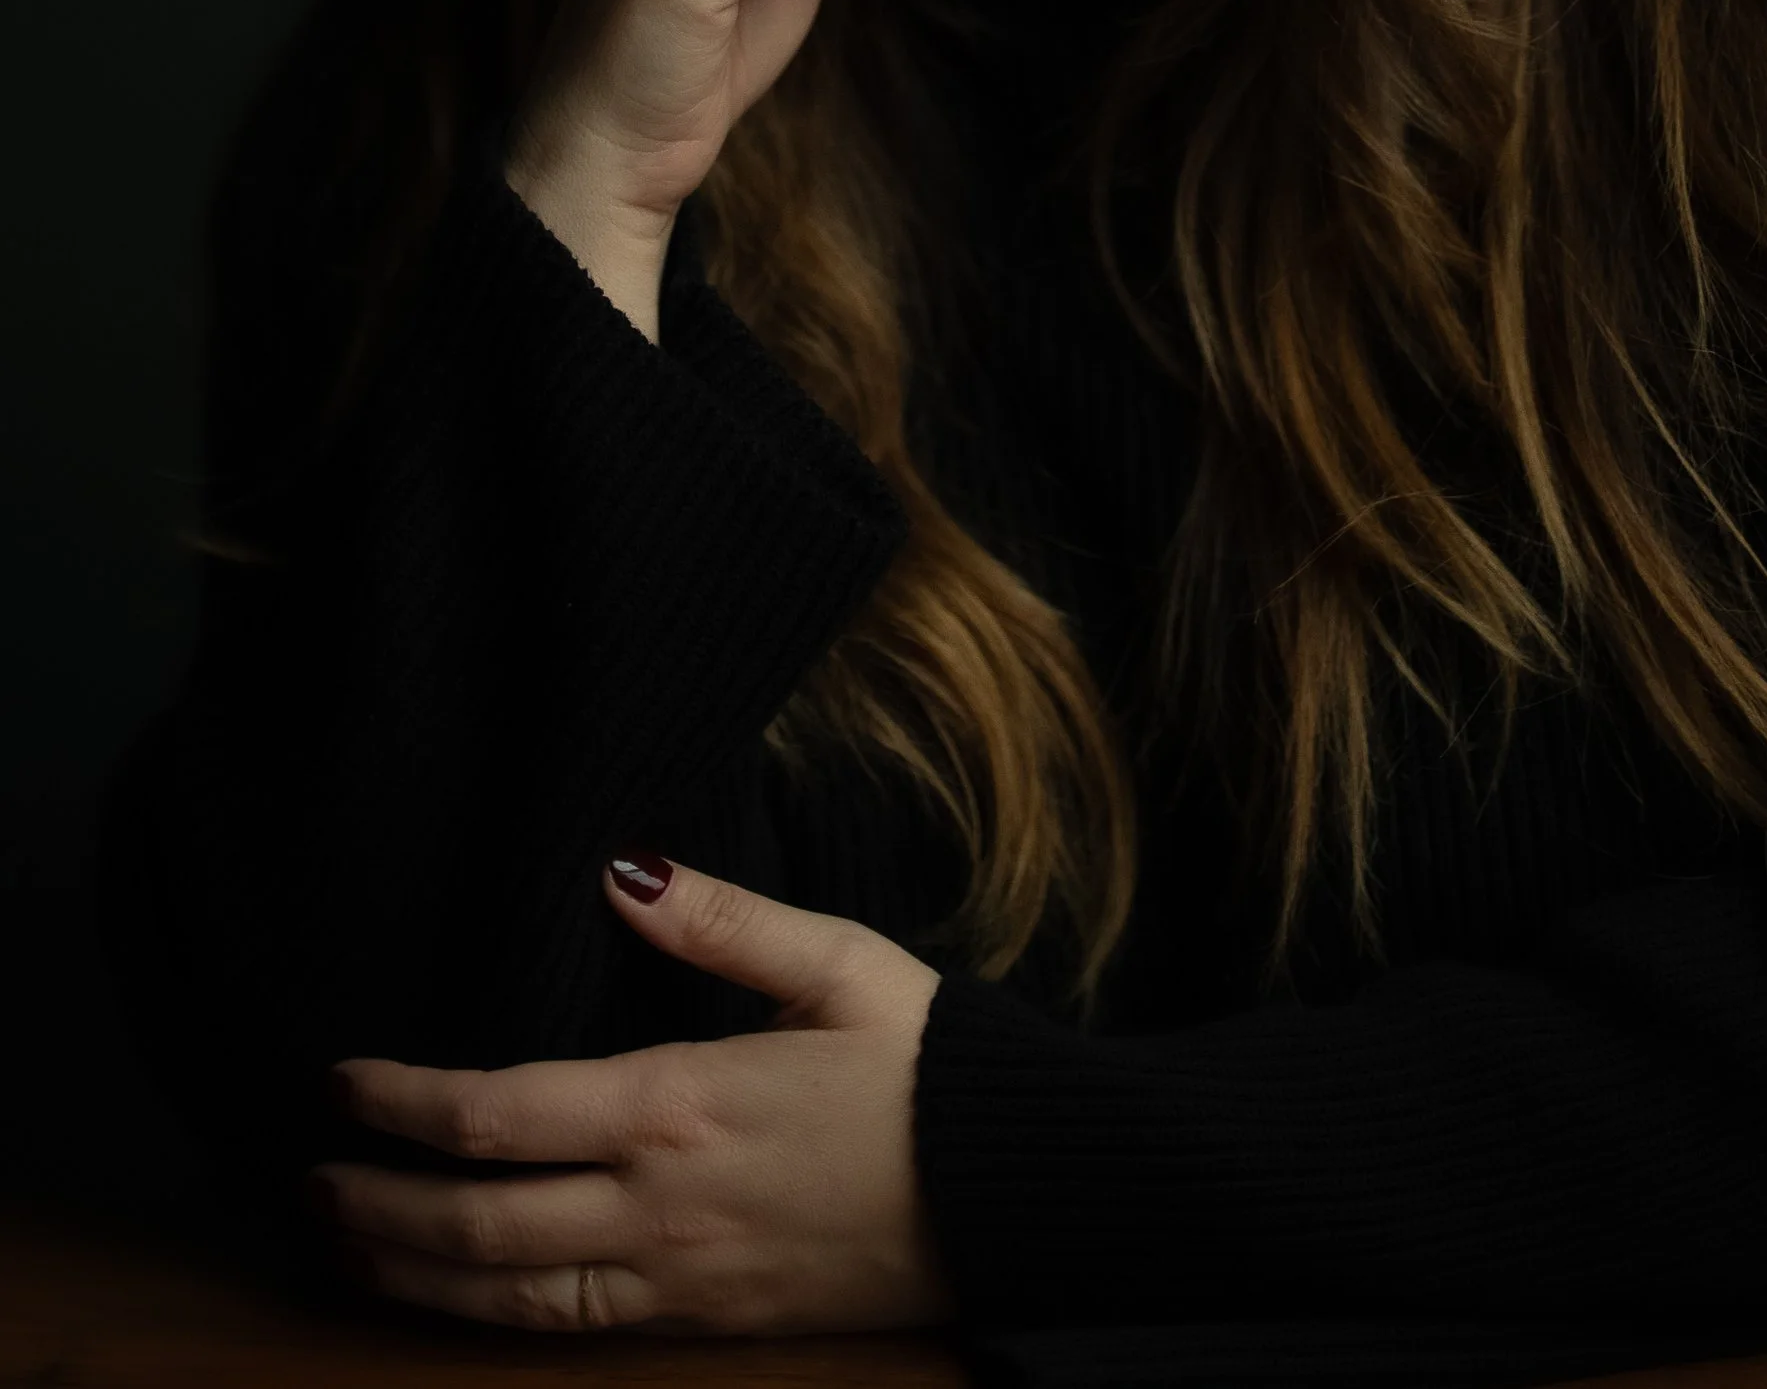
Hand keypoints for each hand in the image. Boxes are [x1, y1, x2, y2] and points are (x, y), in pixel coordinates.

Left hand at [318, 857, 948, 1335]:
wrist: (1017, 1192)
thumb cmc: (930, 1065)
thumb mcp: (840, 963)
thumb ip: (722, 920)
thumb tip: (619, 872)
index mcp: (682, 1107)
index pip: (500, 1116)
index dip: (404, 1104)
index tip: (344, 1080)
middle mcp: (661, 1209)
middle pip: (477, 1229)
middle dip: (378, 1209)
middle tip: (311, 1182)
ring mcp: (681, 1281)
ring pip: (509, 1300)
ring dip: (415, 1279)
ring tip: (352, 1249)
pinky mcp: (710, 1321)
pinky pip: (573, 1331)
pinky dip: (493, 1317)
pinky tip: (467, 1298)